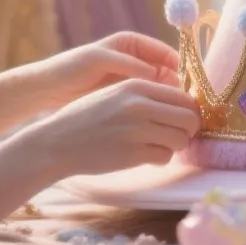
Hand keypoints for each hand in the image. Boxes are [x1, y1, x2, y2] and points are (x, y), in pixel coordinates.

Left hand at [25, 32, 182, 110]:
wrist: (47, 89)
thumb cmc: (71, 68)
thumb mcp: (99, 61)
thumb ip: (128, 65)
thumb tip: (157, 75)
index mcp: (131, 44)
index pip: (166, 54)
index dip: (180, 68)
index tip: (189, 85)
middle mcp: (135, 59)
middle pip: (167, 73)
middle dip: (178, 88)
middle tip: (188, 106)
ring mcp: (130, 79)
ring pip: (159, 90)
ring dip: (168, 102)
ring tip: (176, 115)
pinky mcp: (124, 97)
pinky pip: (147, 102)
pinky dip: (155, 110)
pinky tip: (160, 122)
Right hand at [27, 78, 200, 176]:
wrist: (56, 142)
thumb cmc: (87, 118)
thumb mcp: (115, 94)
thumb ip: (146, 95)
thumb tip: (183, 105)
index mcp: (138, 86)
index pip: (184, 97)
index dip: (189, 111)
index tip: (183, 120)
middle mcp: (140, 105)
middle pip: (189, 118)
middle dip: (188, 130)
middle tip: (177, 136)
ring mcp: (136, 130)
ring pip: (180, 139)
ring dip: (174, 146)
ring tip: (158, 145)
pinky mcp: (132, 154)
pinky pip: (165, 157)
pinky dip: (160, 158)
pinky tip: (146, 156)